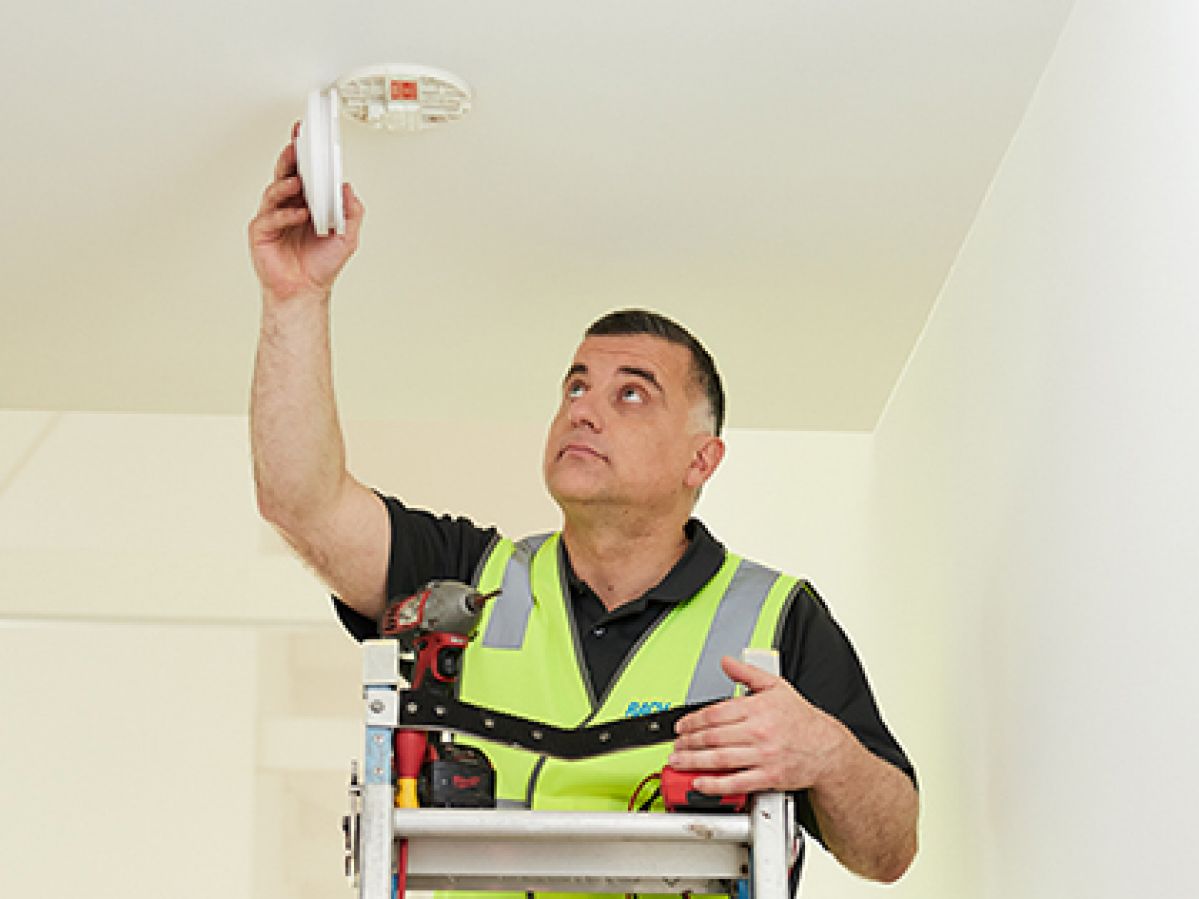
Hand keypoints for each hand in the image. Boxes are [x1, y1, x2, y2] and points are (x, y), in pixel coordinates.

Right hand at [248, 123, 364, 301]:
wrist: (306, 291)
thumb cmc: (321, 265)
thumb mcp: (348, 237)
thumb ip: (351, 212)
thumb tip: (347, 187)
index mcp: (308, 203)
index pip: (305, 173)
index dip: (306, 155)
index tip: (308, 136)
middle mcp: (289, 206)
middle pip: (286, 174)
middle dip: (290, 158)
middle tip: (296, 146)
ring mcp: (273, 217)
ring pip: (275, 191)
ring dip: (287, 185)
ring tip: (298, 182)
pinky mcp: (262, 232)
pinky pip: (271, 217)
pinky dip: (285, 214)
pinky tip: (299, 214)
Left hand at [670, 655, 850, 795]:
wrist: (827, 749)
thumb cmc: (802, 720)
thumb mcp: (776, 687)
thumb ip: (747, 674)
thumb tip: (727, 661)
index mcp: (758, 708)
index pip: (716, 713)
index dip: (693, 720)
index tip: (681, 726)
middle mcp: (759, 732)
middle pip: (714, 736)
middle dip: (689, 741)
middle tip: (676, 744)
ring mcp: (763, 756)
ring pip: (720, 759)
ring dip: (694, 761)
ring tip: (679, 761)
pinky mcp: (769, 777)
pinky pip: (737, 782)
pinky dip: (716, 784)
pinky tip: (700, 782)